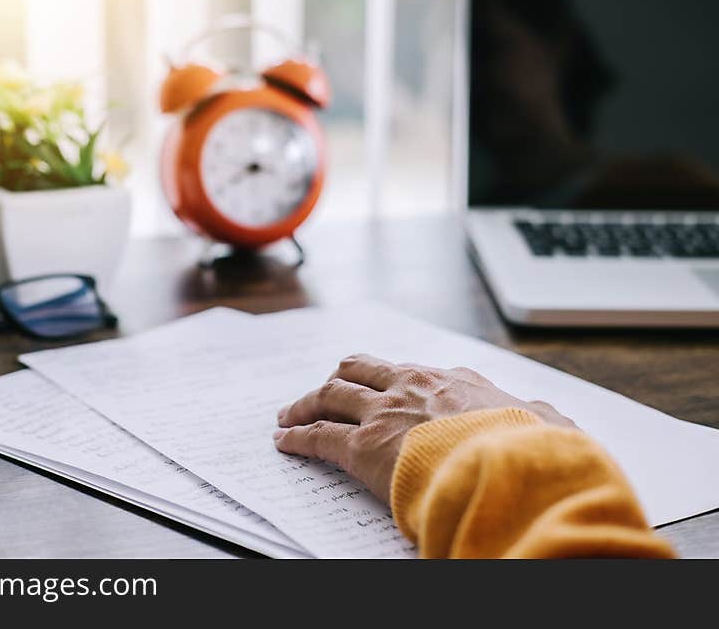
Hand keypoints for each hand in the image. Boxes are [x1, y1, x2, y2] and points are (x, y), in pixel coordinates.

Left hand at [273, 354, 574, 502]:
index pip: (414, 373)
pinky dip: (298, 437)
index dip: (393, 380)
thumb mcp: (548, 424)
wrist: (507, 465)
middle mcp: (413, 387)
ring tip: (289, 413)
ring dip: (306, 403)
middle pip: (362, 371)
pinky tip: (284, 442)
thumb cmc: (530, 449)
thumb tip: (553, 418)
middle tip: (325, 388)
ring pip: (331, 396)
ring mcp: (384, 413)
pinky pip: (318, 437)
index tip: (385, 385)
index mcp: (455, 382)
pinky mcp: (362, 447)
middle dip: (340, 379)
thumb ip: (541, 417)